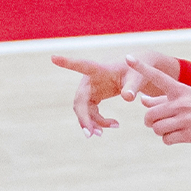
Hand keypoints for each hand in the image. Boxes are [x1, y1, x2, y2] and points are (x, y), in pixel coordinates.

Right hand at [51, 52, 180, 134]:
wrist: (136, 76)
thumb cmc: (137, 72)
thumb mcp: (138, 78)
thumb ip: (132, 87)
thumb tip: (128, 98)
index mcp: (99, 70)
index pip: (81, 65)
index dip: (67, 62)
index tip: (53, 57)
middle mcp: (90, 80)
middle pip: (80, 100)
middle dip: (83, 117)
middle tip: (89, 134)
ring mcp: (89, 90)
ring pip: (84, 110)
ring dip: (92, 123)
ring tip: (105, 132)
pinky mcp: (93, 97)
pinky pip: (90, 113)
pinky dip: (98, 122)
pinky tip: (114, 125)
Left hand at [131, 57, 190, 145]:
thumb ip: (164, 99)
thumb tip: (142, 100)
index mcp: (182, 90)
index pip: (158, 77)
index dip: (142, 68)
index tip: (128, 58)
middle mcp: (182, 103)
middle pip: (149, 115)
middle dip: (151, 121)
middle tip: (159, 122)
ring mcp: (186, 119)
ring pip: (157, 128)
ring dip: (161, 131)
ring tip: (173, 129)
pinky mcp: (190, 134)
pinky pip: (167, 139)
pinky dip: (169, 139)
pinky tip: (179, 136)